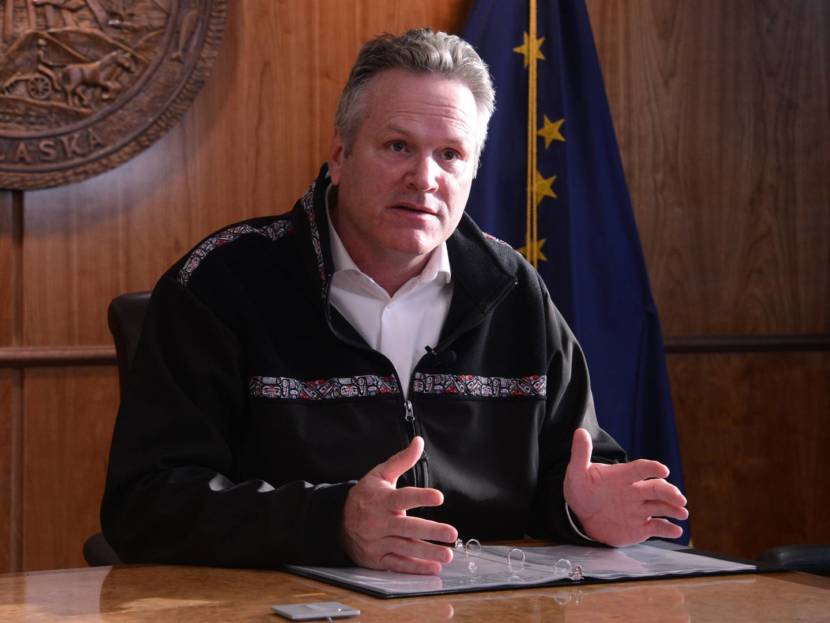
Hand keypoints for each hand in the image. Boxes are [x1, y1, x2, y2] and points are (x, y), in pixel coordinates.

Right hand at [342, 436, 457, 573]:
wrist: (337, 522)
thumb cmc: (365, 496)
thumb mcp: (380, 475)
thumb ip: (401, 460)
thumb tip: (419, 442)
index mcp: (383, 500)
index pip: (404, 497)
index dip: (421, 497)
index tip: (439, 497)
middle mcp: (380, 522)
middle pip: (408, 528)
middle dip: (431, 531)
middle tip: (452, 534)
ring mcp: (378, 542)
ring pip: (406, 548)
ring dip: (428, 553)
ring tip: (447, 555)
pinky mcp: (377, 558)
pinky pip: (398, 565)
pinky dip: (415, 568)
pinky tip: (433, 568)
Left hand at [563, 428, 688, 545]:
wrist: (581, 513)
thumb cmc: (582, 489)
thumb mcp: (577, 471)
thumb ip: (581, 453)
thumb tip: (580, 431)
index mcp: (623, 476)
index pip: (640, 468)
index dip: (651, 468)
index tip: (662, 470)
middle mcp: (635, 491)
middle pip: (656, 489)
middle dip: (669, 492)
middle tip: (679, 497)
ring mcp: (639, 509)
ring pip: (661, 507)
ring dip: (673, 509)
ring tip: (683, 512)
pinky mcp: (640, 526)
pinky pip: (657, 527)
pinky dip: (668, 529)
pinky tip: (676, 531)